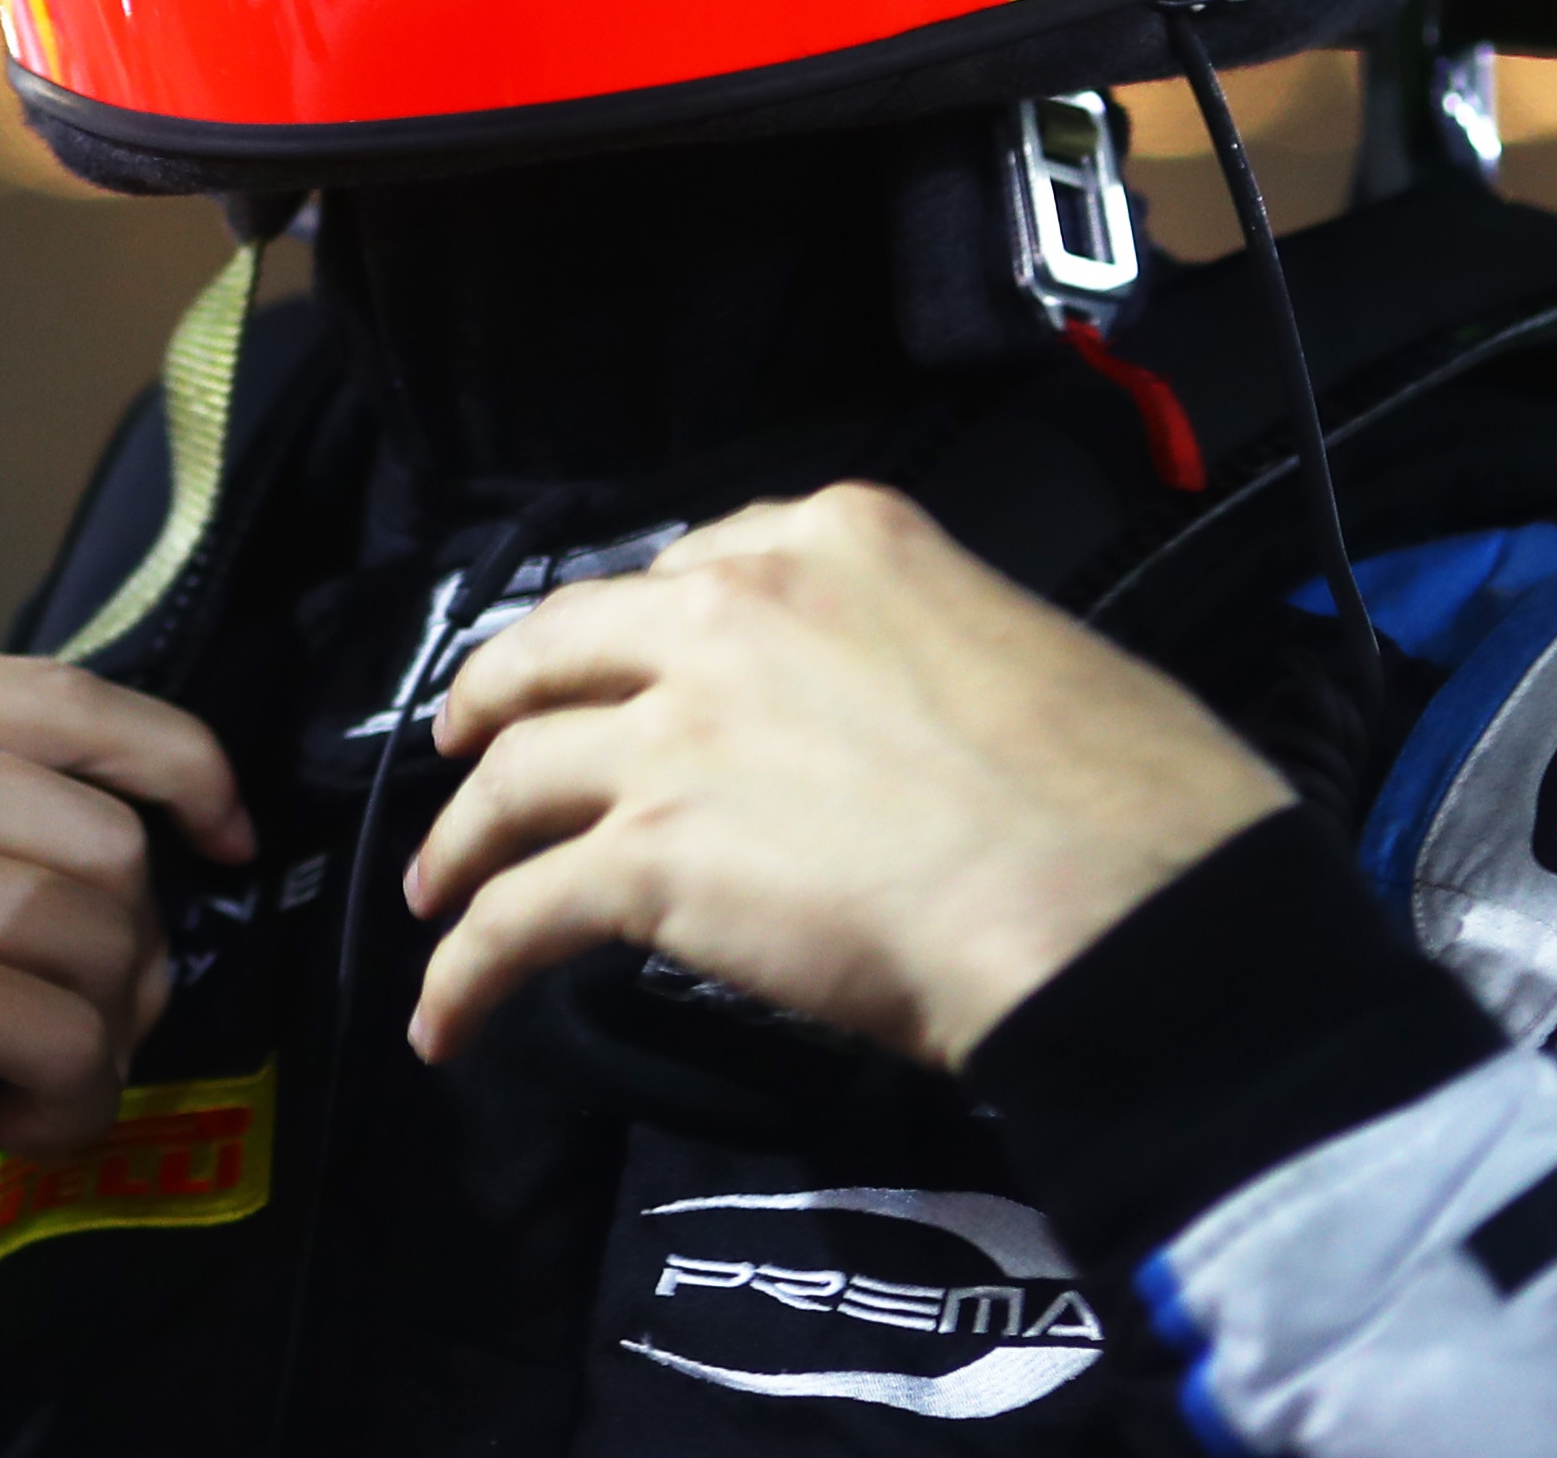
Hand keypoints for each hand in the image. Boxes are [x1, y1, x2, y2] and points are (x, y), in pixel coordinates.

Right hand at [0, 624, 250, 1178]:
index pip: (84, 697)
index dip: (186, 773)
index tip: (222, 835)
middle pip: (108, 835)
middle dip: (140, 941)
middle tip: (106, 1014)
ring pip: (96, 932)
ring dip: (109, 1028)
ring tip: (57, 1082)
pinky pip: (46, 1029)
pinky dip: (66, 1091)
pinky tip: (21, 1121)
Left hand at [402, 483, 1287, 1068]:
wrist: (1107, 901)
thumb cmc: (1118, 794)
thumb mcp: (1018, 643)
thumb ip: (918, 652)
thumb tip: (906, 722)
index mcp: (832, 538)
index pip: (684, 573)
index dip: (632, 637)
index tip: (615, 678)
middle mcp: (728, 609)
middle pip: (561, 649)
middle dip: (498, 700)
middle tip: (469, 748)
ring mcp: (677, 731)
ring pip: (516, 777)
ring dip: (462, 841)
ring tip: (438, 893)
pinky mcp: (650, 856)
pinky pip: (521, 913)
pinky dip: (469, 971)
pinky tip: (449, 1018)